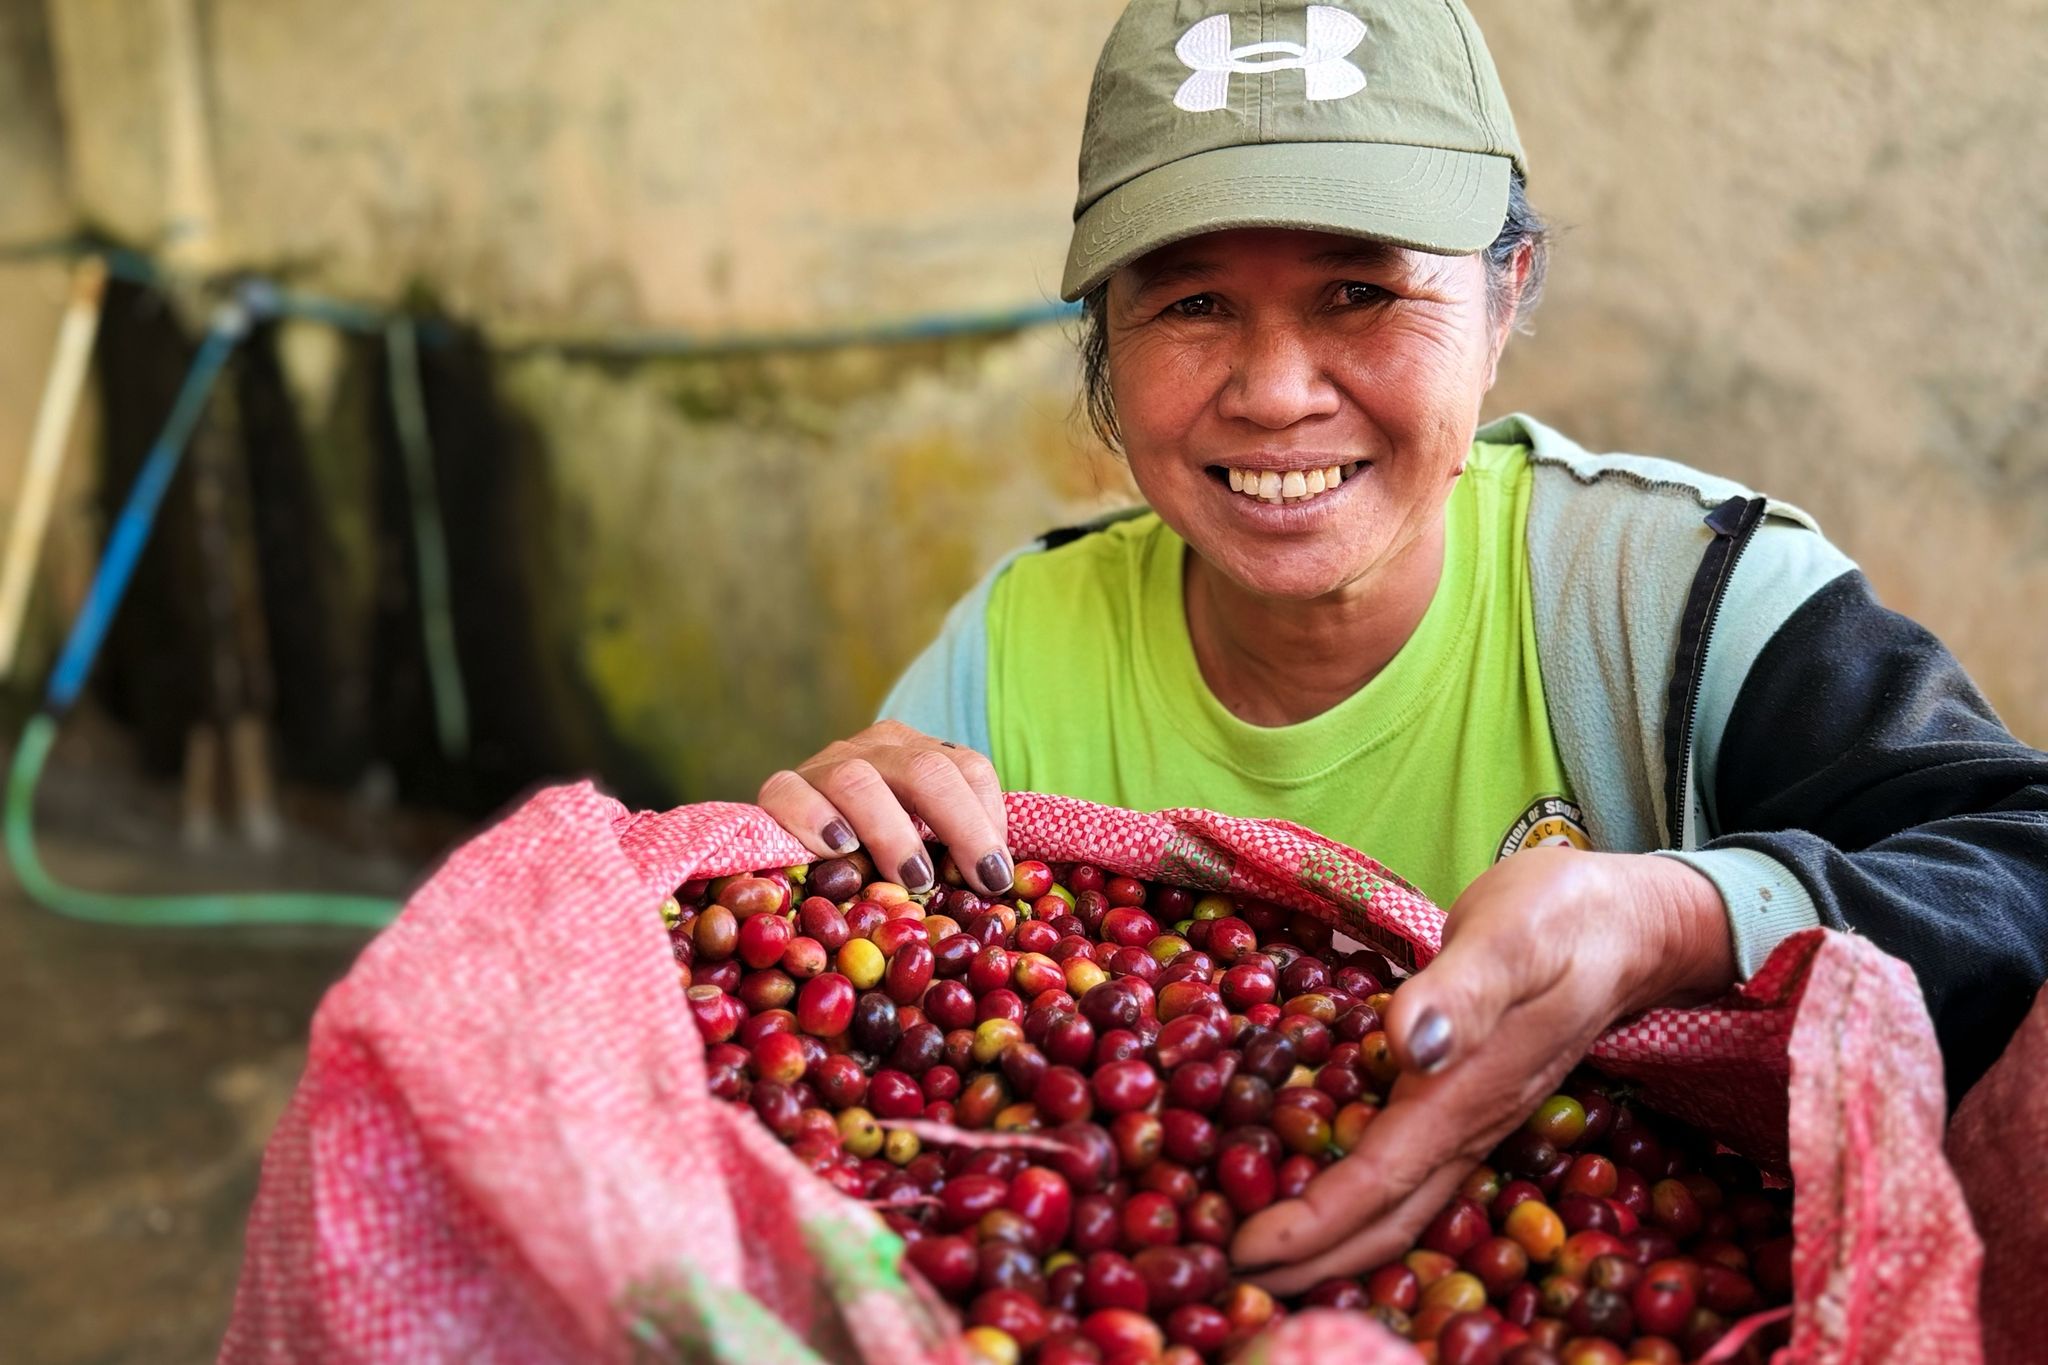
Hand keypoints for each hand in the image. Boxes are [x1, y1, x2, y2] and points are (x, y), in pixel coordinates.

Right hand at [757, 720, 1012, 896]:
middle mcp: (878, 749)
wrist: (798, 836)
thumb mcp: (925, 844)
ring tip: (910, 879)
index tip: (997, 879)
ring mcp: (827, 764)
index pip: (969, 769)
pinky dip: (815, 820)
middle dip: (959, 827)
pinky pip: (792, 792)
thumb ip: (955, 855)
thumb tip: (997, 891)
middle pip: (926, 771)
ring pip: (859, 780)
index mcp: (922, 755)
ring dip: (890, 832)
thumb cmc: (879, 851)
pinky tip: (837, 851)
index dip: (988, 822)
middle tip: (973, 880)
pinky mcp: (780, 788)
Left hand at [1228, 847, 1733, 1292]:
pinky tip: (1318, 1196)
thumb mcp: (1512, 936)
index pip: (1381, 1181)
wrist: (1630, 924)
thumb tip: (1409, 1044)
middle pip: (1389, 1219)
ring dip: (1335, 1241)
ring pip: (1400, 1205)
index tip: (1246, 1250)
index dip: (1313, 1223)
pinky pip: (1409, 1173)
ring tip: (1264, 1255)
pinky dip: (1357, 1200)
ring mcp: (1473, 1120)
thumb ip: (1463, 993)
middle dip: (1313, 1259)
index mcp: (1469, 1093)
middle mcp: (1470, 1124)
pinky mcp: (1468, 1102)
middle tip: (1234, 1275)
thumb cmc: (1563, 918)